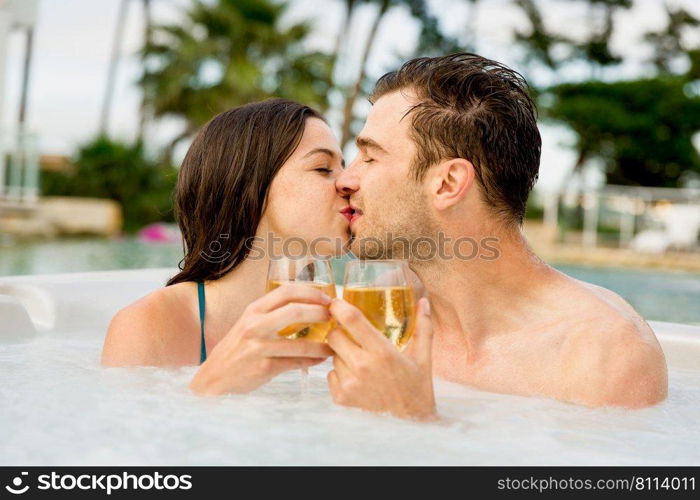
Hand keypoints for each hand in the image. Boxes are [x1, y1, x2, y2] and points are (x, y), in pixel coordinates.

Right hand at [190, 284, 333, 394]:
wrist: (214, 376)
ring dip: (322, 344)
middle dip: (320, 313)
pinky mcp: (263, 368)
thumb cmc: (237, 348)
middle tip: (334, 318)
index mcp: (254, 310)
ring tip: (334, 344)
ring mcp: (258, 347)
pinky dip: (312, 361)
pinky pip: (295, 363)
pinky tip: (321, 359)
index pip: (286, 291)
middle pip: (295, 311)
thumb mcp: (250, 323)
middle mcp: (255, 325)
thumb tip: (310, 307)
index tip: (327, 298)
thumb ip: (274, 314)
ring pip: (299, 344)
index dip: (311, 293)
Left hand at [326, 297, 436, 420]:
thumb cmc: (417, 389)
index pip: (351, 320)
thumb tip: (423, 302)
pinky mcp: (340, 398)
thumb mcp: (423, 357)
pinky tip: (357, 379)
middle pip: (334, 335)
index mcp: (382, 353)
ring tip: (361, 363)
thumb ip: (423, 327)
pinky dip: (339, 373)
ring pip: (332, 356)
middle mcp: (362, 367)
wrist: (410, 425)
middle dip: (340, 332)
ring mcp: (349, 384)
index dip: (339, 307)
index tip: (337, 303)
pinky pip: (330, 374)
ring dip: (342, 354)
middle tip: (352, 336)